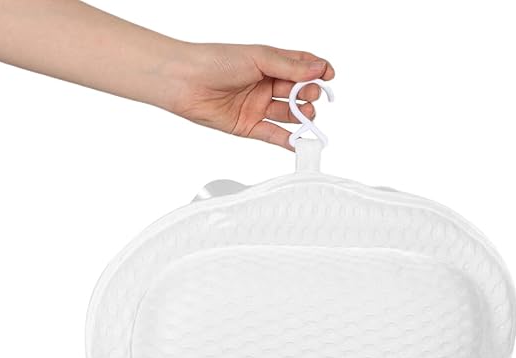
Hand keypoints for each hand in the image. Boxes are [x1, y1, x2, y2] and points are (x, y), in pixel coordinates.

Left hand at [171, 43, 334, 149]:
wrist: (186, 81)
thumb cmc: (216, 61)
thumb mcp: (258, 58)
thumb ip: (289, 66)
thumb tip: (318, 68)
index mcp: (269, 63)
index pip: (301, 67)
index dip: (317, 72)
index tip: (329, 77)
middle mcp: (265, 85)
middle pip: (297, 93)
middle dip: (308, 96)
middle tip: (310, 97)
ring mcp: (257, 106)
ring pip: (287, 115)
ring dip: (300, 118)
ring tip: (306, 118)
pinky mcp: (248, 126)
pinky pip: (273, 135)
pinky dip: (287, 139)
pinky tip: (298, 142)